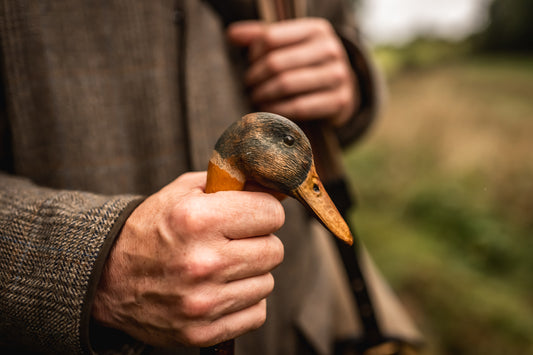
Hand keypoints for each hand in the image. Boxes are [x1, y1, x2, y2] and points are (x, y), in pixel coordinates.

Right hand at [91, 172, 284, 346]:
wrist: (107, 279)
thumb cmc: (150, 229)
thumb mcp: (181, 192)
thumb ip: (228, 183)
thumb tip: (274, 186)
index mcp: (198, 220)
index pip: (271, 213)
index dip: (264, 210)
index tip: (252, 213)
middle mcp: (203, 262)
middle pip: (274, 250)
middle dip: (259, 241)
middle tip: (236, 241)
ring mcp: (203, 302)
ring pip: (267, 283)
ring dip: (250, 273)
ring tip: (222, 266)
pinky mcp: (202, 332)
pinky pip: (256, 313)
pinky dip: (243, 301)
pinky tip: (220, 289)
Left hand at [228, 18, 358, 126]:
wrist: (342, 89)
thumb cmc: (306, 64)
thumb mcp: (288, 45)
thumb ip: (260, 36)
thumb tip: (231, 35)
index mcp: (316, 29)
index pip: (271, 37)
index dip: (253, 53)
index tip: (249, 63)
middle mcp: (331, 49)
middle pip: (276, 63)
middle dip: (255, 77)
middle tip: (247, 85)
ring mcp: (337, 76)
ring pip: (286, 84)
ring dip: (263, 94)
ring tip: (255, 96)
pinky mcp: (339, 101)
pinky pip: (299, 107)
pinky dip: (277, 110)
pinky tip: (268, 109)